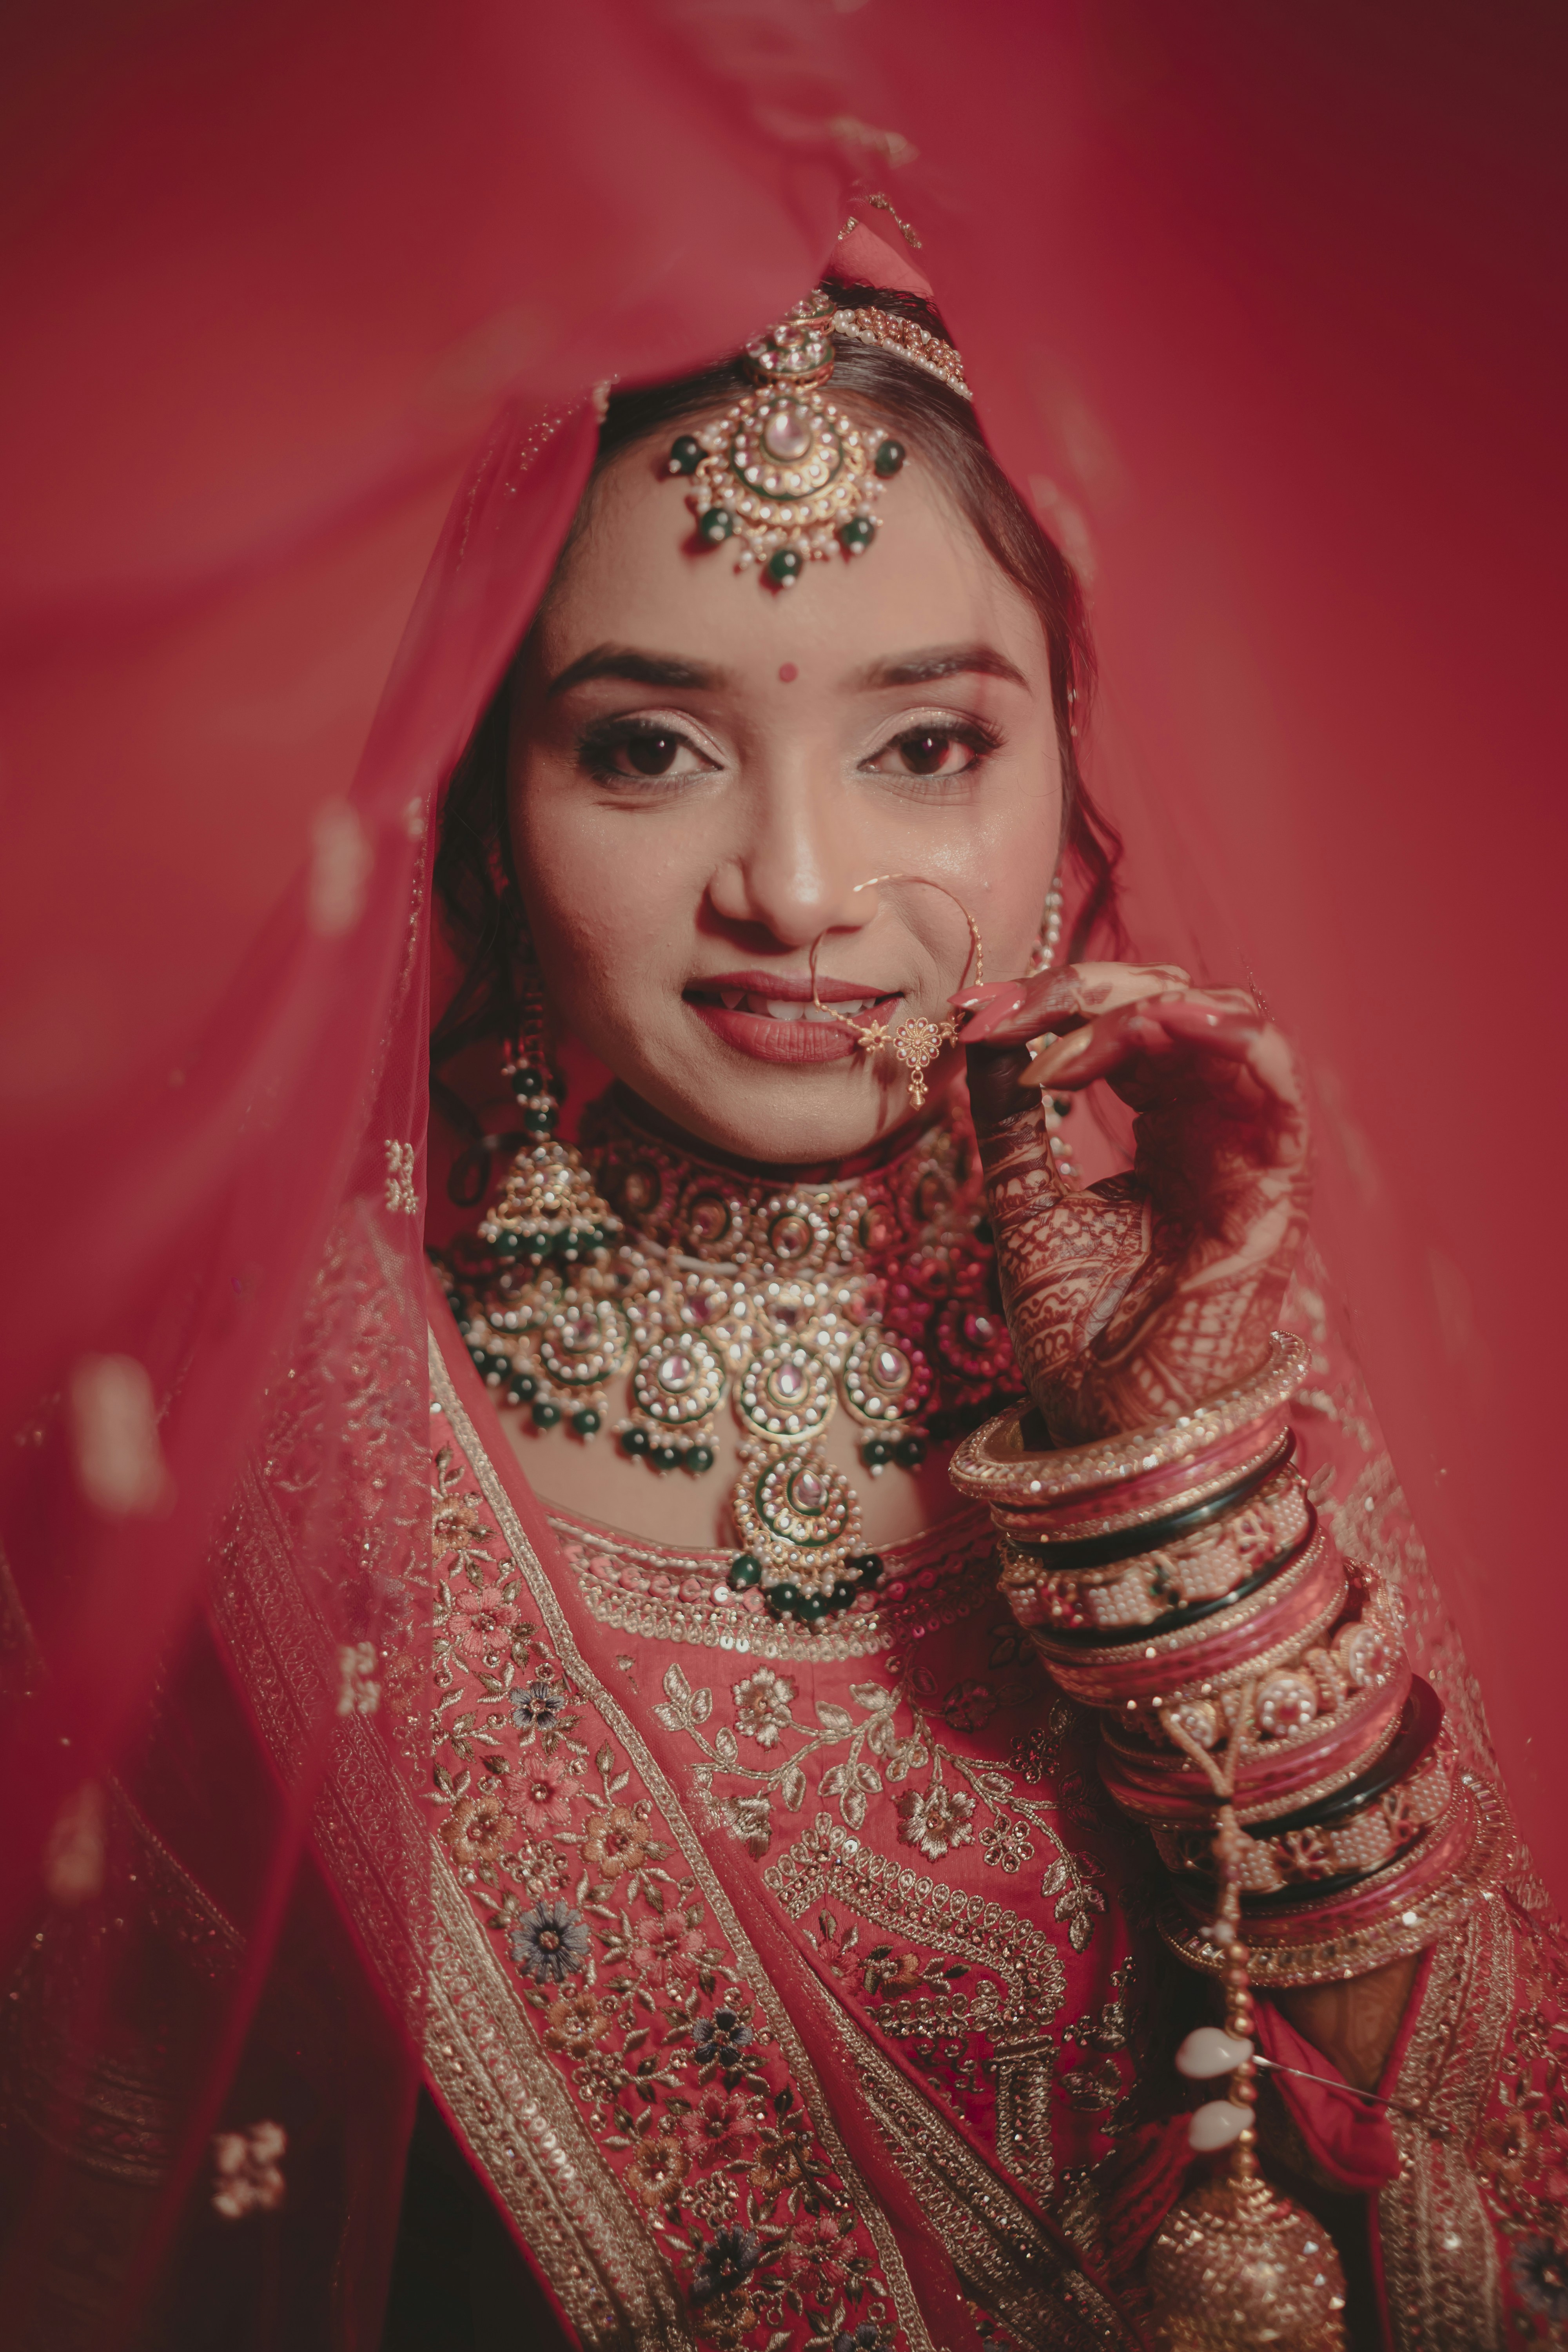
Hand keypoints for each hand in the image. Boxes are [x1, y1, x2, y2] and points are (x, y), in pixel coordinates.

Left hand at [954, 962, 1309, 1444]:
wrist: (1108, 1427)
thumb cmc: (1077, 1335)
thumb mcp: (1025, 1203)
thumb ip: (1012, 1117)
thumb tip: (980, 1033)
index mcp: (1166, 1130)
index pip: (1124, 1027)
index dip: (1051, 1004)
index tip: (974, 1012)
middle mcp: (1215, 1129)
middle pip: (1173, 1007)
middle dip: (1083, 992)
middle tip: (1002, 1015)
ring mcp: (1251, 1153)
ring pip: (1228, 1025)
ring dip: (1143, 1004)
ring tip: (1068, 1019)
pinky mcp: (1281, 1186)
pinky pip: (1278, 1085)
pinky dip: (1228, 1037)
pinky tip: (1160, 1021)